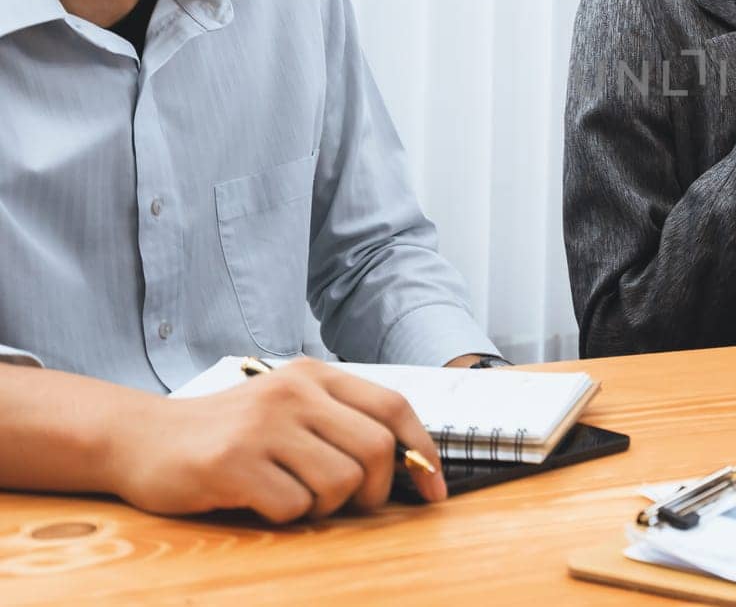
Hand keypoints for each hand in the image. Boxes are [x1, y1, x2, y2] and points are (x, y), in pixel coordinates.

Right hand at [109, 358, 445, 522]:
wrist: (143, 438)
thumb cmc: (230, 431)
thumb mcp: (290, 408)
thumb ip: (343, 423)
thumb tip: (412, 464)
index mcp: (315, 375)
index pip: (394, 407)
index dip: (424, 451)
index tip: (435, 488)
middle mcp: (294, 393)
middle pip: (376, 449)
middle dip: (376, 491)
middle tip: (354, 505)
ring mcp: (263, 426)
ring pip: (340, 482)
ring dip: (326, 507)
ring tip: (295, 496)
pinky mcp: (233, 463)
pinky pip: (293, 507)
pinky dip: (286, 516)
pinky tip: (259, 500)